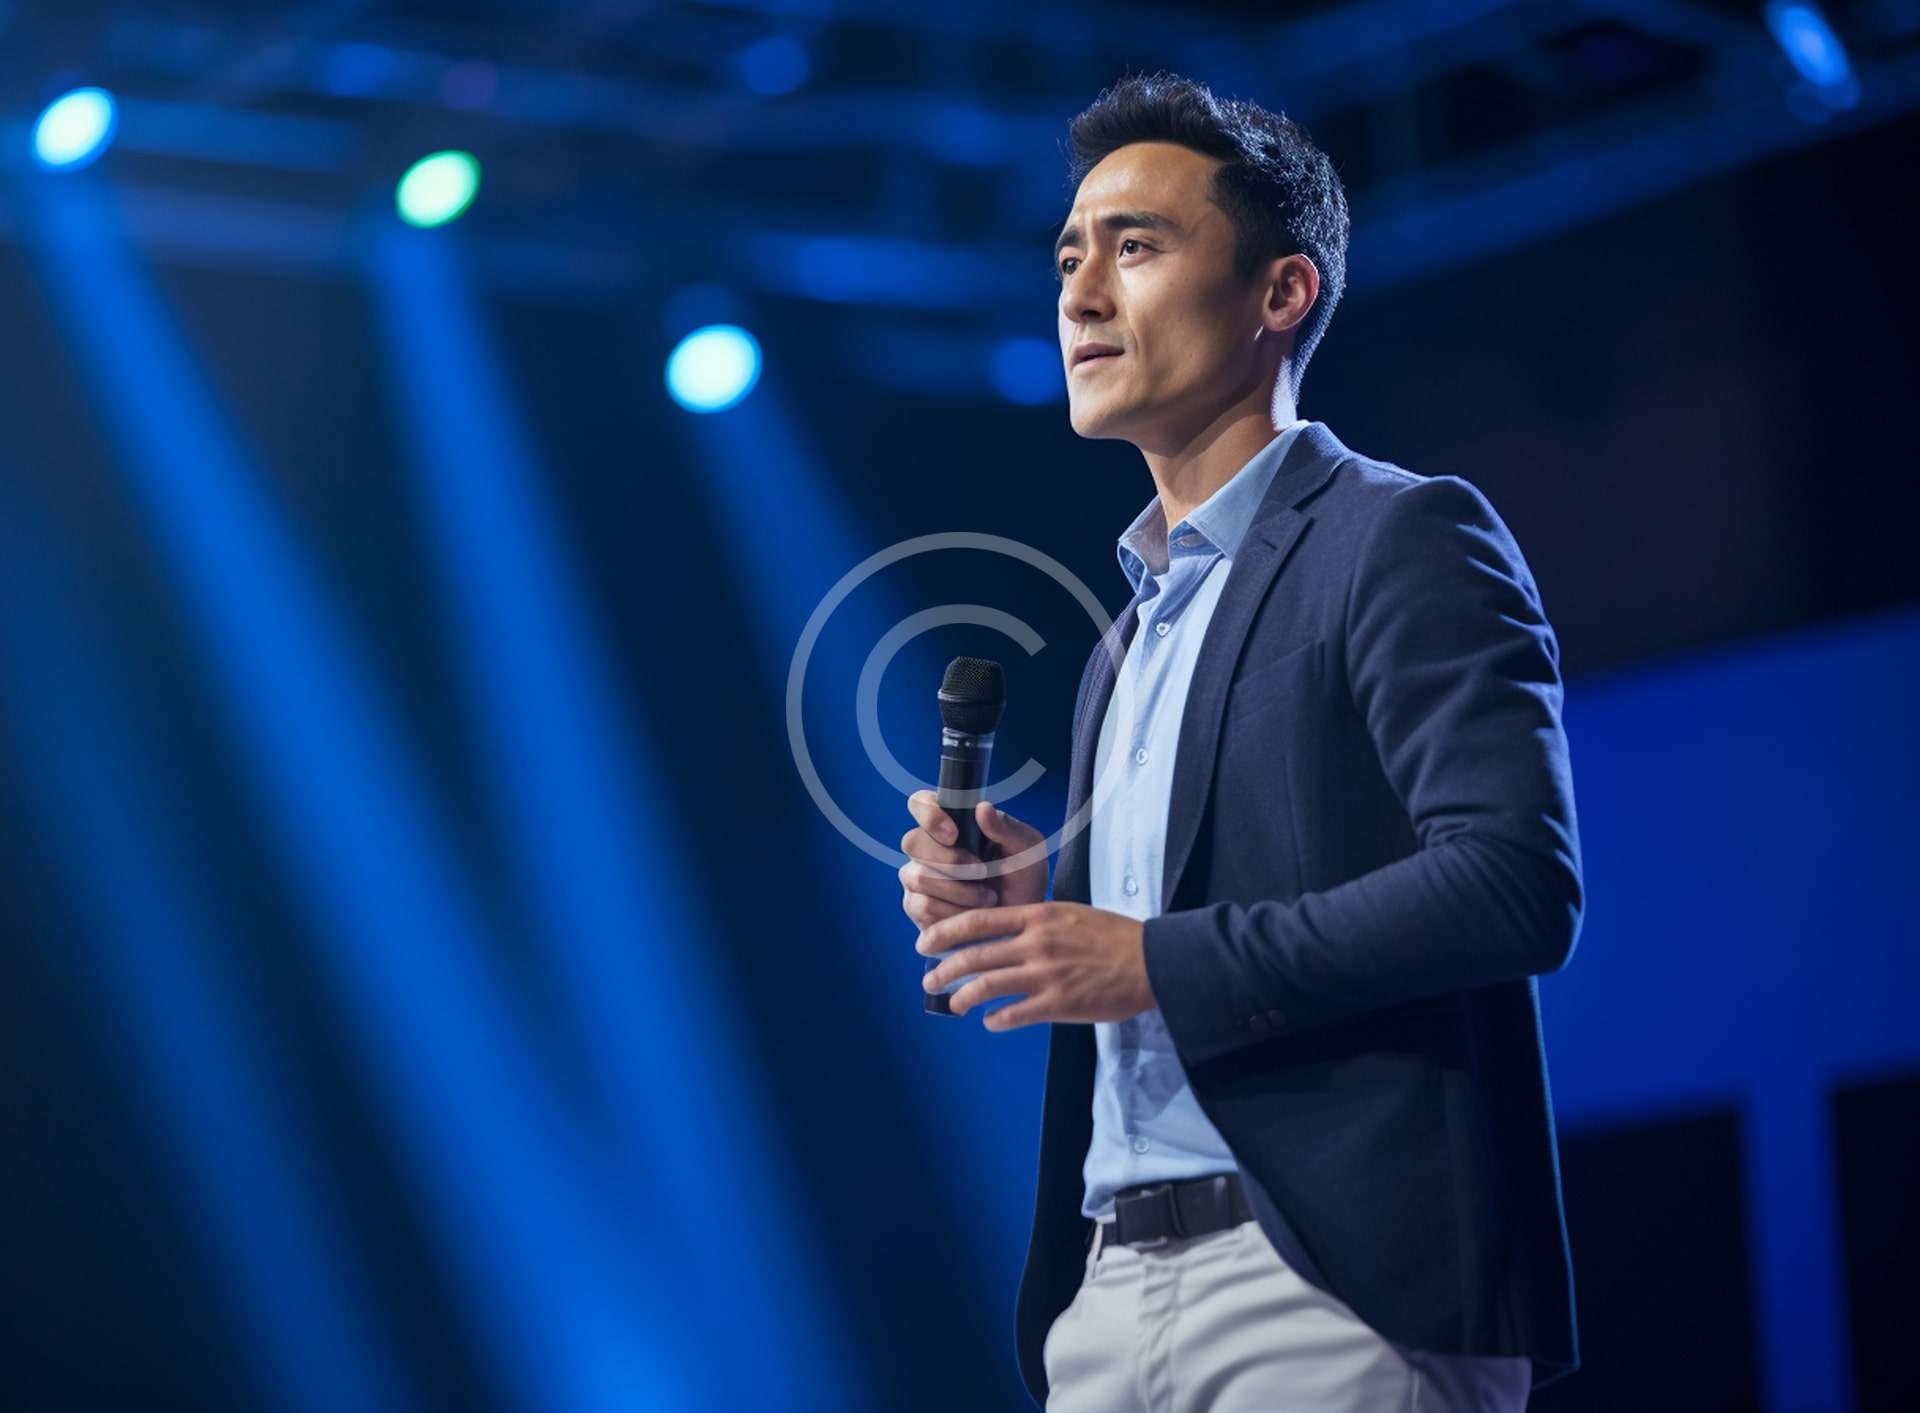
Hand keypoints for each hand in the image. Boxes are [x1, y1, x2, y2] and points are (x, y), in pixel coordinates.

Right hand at [899, 791, 1048, 930]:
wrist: (1020, 922)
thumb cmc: (1023, 878)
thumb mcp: (1026, 849)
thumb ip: (1005, 827)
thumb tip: (983, 807)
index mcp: (951, 822)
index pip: (921, 803)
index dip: (929, 815)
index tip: (954, 835)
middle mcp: (928, 846)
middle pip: (912, 842)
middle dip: (949, 860)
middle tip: (982, 872)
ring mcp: (918, 876)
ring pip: (917, 876)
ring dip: (958, 890)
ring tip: (988, 897)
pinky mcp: (917, 906)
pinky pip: (922, 905)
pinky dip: (952, 911)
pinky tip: (972, 913)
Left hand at [915, 901, 1152, 1030]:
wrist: (1151, 960)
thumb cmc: (1113, 936)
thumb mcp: (1071, 914)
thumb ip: (1036, 922)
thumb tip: (1005, 934)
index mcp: (1038, 916)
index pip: (978, 920)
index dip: (945, 932)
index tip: (926, 941)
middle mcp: (1036, 943)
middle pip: (974, 956)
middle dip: (943, 969)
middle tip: (929, 979)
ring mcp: (1046, 975)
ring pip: (986, 987)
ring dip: (962, 998)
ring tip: (954, 1004)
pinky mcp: (1058, 1004)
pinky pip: (1013, 1015)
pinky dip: (995, 1020)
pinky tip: (990, 1021)